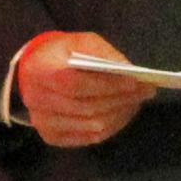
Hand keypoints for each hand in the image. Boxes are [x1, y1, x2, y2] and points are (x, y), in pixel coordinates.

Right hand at [11, 31, 144, 148]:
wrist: (35, 72)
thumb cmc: (62, 54)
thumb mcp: (80, 42)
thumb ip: (103, 54)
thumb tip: (129, 73)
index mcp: (38, 71)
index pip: (74, 83)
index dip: (106, 85)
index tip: (134, 82)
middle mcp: (35, 100)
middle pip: (85, 107)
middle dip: (120, 99)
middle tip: (146, 91)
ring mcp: (42, 123)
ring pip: (90, 126)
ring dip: (120, 114)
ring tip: (138, 101)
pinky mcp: (51, 136)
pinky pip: (89, 137)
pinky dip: (112, 126)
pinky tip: (124, 112)